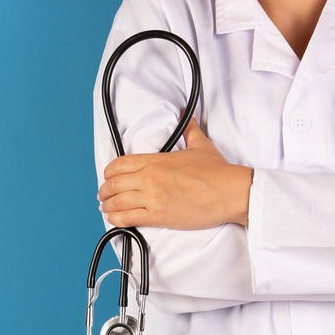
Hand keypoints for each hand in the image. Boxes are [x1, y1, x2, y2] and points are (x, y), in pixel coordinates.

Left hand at [98, 118, 252, 229]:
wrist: (231, 192)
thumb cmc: (217, 171)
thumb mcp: (201, 145)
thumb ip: (189, 130)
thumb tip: (188, 115)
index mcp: (155, 160)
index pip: (118, 165)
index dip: (109, 173)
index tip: (109, 177)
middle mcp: (150, 177)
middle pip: (113, 184)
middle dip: (105, 191)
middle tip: (103, 195)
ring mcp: (153, 197)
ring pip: (117, 202)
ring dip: (107, 205)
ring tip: (106, 208)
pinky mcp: (159, 216)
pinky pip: (129, 218)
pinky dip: (117, 219)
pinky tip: (114, 219)